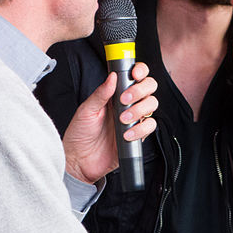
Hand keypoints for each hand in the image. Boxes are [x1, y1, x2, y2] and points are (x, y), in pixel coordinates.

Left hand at [63, 62, 157, 184]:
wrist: (80, 161)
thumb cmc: (79, 134)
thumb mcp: (86, 111)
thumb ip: (100, 93)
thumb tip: (112, 76)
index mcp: (114, 94)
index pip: (134, 76)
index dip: (140, 71)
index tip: (134, 74)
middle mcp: (127, 104)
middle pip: (149, 87)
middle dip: (140, 90)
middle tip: (125, 100)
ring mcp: (134, 119)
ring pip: (152, 105)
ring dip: (139, 110)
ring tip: (123, 120)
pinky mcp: (138, 135)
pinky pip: (150, 126)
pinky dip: (141, 129)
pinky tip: (127, 134)